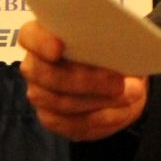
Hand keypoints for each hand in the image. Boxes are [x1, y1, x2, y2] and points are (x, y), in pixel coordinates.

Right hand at [18, 18, 147, 140]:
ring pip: (61, 103)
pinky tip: (122, 111)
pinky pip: (72, 124)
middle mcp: (35, 66)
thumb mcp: (114, 38)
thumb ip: (108, 38)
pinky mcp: (52, 119)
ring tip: (132, 94)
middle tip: (119, 82)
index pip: (29, 36)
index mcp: (42, 36)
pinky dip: (101, 118)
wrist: (119, 79)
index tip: (59, 47)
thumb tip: (121, 45)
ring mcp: (40, 94)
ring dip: (100, 101)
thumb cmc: (111, 49)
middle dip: (86, 80)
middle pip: (47, 75)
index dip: (41, 42)